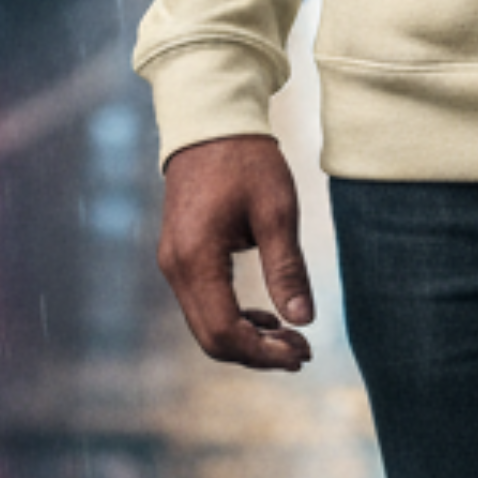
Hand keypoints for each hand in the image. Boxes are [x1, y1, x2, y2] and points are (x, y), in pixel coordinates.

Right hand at [156, 134, 315, 369]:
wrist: (210, 123)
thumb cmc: (246, 161)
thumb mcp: (276, 212)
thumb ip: (287, 269)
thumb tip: (304, 321)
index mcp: (197, 259)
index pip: (225, 332)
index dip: (265, 353)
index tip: (303, 352)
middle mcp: (176, 268)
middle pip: (211, 339)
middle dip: (258, 354)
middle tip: (303, 352)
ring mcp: (173, 264)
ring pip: (206, 326)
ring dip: (247, 340)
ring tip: (291, 338)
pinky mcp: (180, 258)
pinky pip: (203, 306)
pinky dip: (234, 320)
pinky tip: (267, 317)